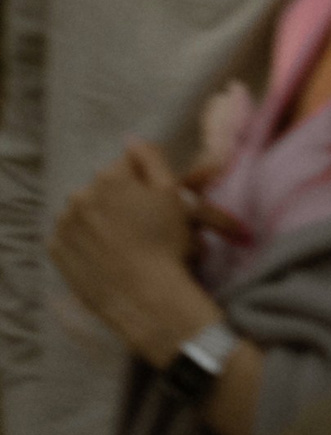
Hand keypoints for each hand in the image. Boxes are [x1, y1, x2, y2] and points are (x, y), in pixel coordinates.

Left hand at [51, 141, 219, 366]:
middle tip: (139, 225)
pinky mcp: (55, 250)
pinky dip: (84, 239)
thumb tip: (131, 139)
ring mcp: (63, 224)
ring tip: (120, 242)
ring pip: (84, 211)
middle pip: (102, 188)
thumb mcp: (172, 194)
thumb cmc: (165, 243)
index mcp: (110, 177)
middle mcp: (79, 195)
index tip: (155, 204)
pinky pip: (70, 235)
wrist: (143, 295)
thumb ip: (151, 159)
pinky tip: (103, 253)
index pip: (127, 165)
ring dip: (99, 218)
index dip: (145, 182)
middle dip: (118, 199)